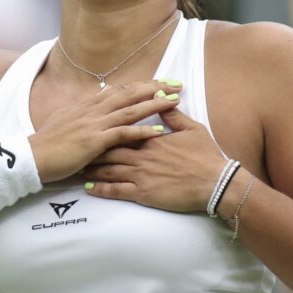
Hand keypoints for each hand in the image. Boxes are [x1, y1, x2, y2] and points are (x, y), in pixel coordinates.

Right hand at [28, 81, 181, 183]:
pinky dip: (141, 131)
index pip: (119, 90)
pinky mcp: (94, 141)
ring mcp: (93, 124)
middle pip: (129, 94)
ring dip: (154, 104)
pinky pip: (122, 133)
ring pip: (130, 110)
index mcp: (87, 105)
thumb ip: (84, 111)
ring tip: (174, 100)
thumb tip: (98, 99)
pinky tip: (158, 131)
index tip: (160, 82)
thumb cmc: (48, 143)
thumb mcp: (66, 120)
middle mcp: (92, 110)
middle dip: (154, 88)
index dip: (141, 85)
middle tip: (176, 84)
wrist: (32, 157)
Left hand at [82, 107, 225, 212]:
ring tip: (77, 167)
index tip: (91, 128)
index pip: (122, 131)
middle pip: (109, 150)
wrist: (216, 183)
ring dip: (91, 169)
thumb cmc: (206, 156)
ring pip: (108, 170)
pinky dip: (100, 189)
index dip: (105, 130)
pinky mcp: (143, 193)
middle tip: (76, 148)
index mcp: (151, 139)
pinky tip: (88, 188)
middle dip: (91, 150)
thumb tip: (162, 98)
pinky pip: (116, 191)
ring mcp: (141, 175)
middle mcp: (142, 156)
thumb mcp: (192, 129)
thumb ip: (173, 116)